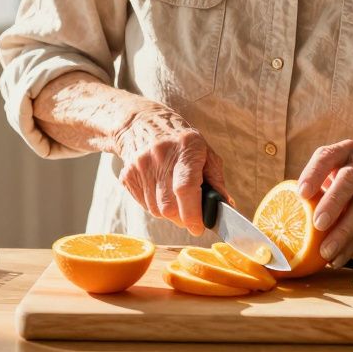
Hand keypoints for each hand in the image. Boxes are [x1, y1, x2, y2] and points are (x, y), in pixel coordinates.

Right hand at [112, 105, 231, 235]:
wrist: (144, 124)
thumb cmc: (182, 143)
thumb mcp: (205, 153)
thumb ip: (216, 181)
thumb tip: (225, 208)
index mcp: (186, 146)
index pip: (186, 188)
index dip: (193, 214)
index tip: (199, 227)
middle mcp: (160, 155)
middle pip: (169, 206)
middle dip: (183, 219)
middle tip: (191, 216)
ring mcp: (140, 165)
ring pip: (156, 210)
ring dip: (170, 213)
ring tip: (175, 197)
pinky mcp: (127, 175)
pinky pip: (144, 206)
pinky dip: (156, 207)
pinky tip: (160, 191)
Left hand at [296, 140, 352, 266]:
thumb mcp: (339, 169)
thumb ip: (319, 184)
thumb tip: (287, 212)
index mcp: (346, 150)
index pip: (328, 156)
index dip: (314, 173)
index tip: (301, 194)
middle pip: (350, 180)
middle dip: (333, 202)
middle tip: (317, 224)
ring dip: (343, 232)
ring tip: (325, 251)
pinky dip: (352, 245)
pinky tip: (337, 258)